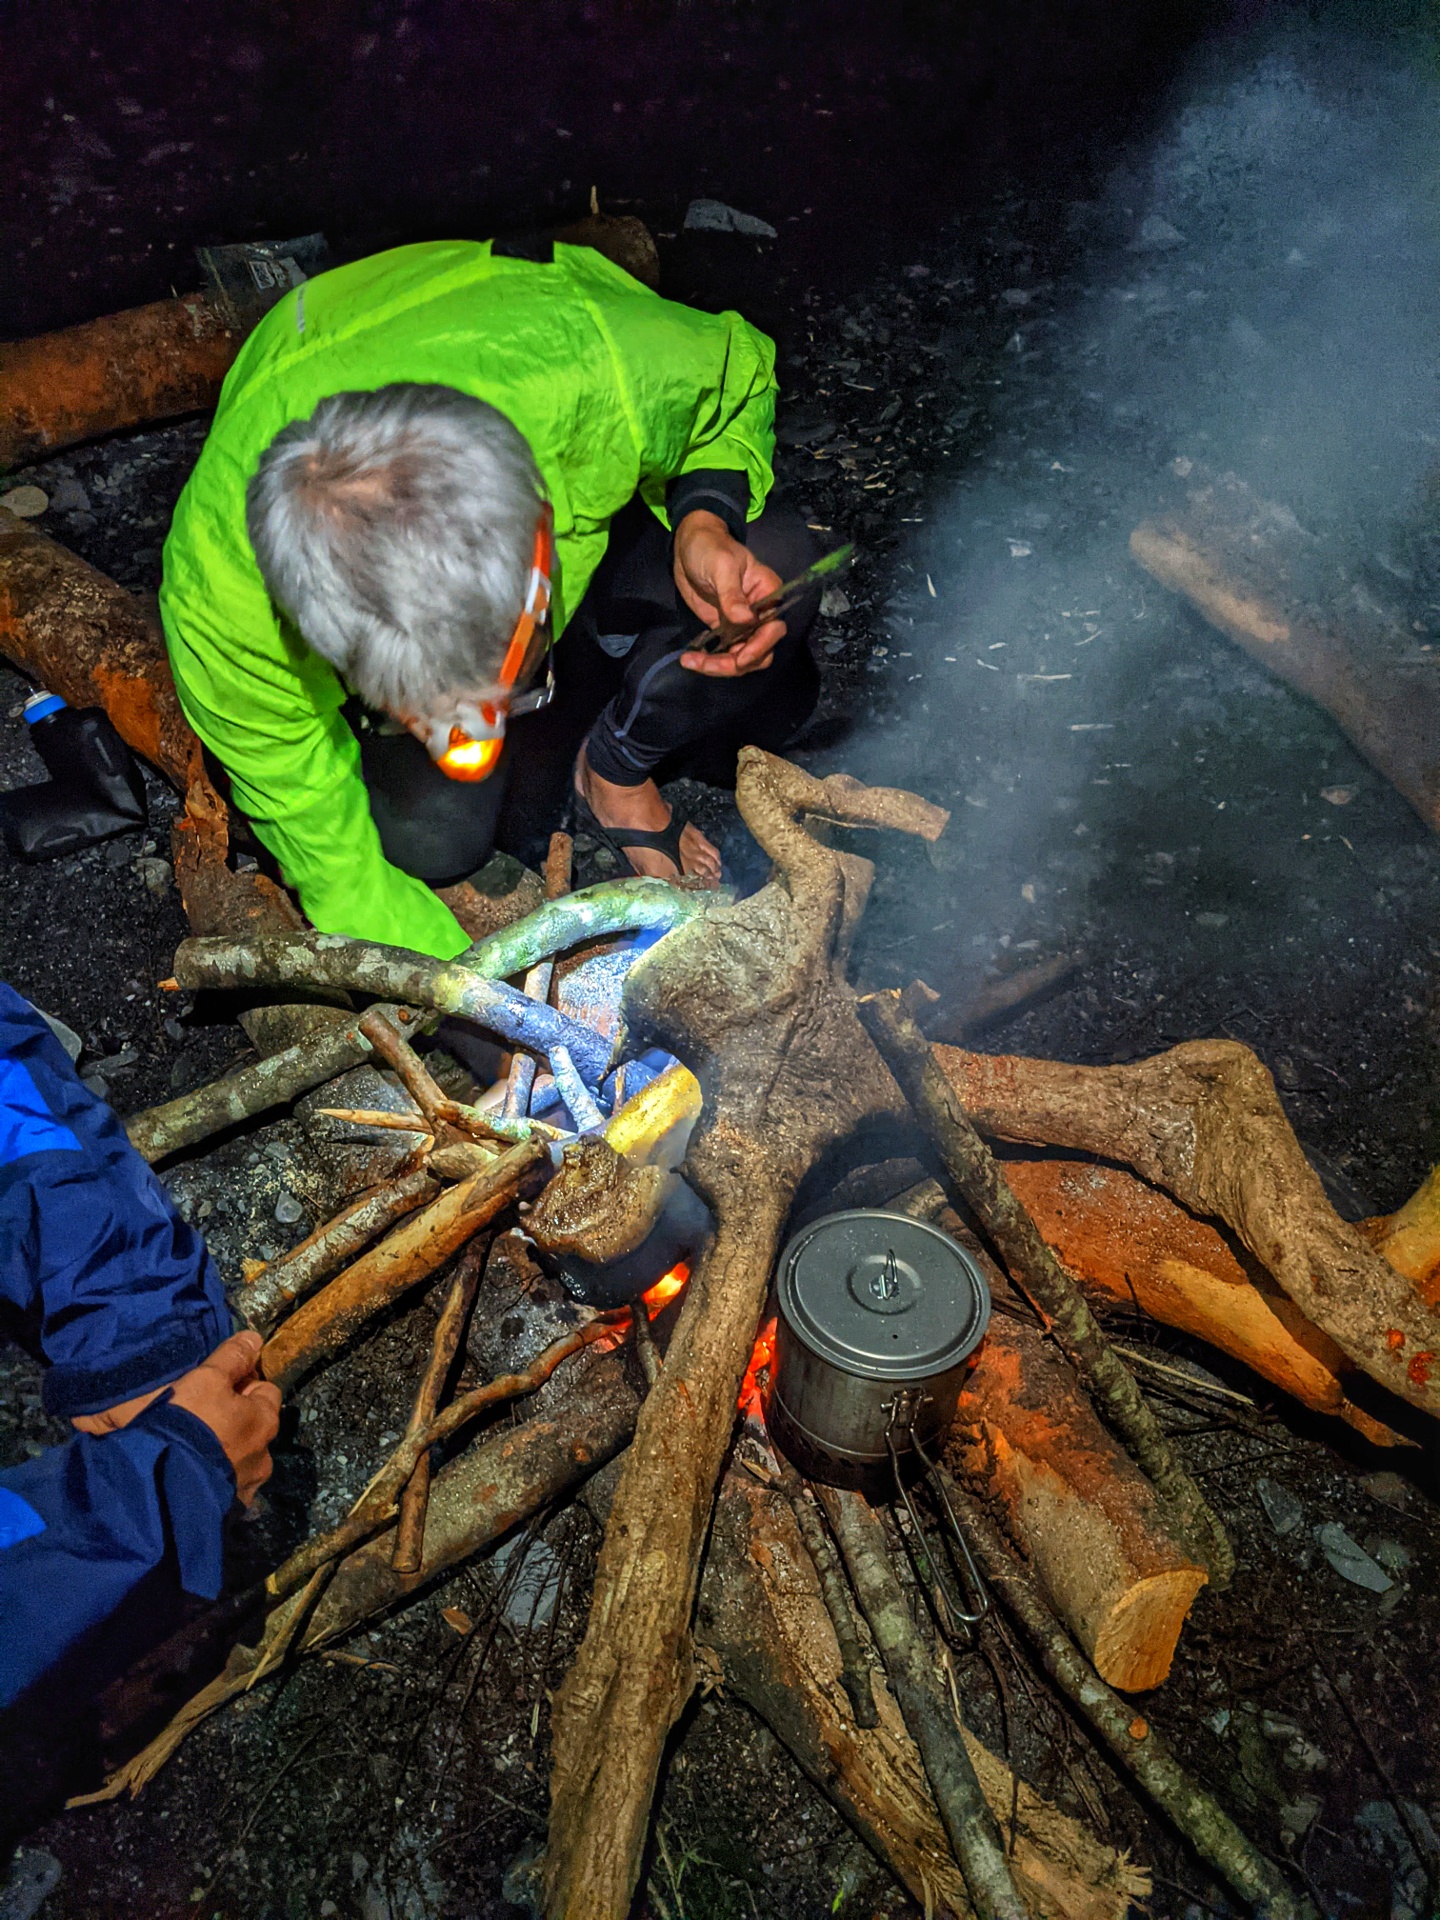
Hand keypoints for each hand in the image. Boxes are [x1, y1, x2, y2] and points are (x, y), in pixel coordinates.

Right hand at [170, 1330, 280, 1505]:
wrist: (161, 1490)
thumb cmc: (188, 1426)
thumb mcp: (206, 1380)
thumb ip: (231, 1358)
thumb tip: (255, 1339)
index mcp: (264, 1422)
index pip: (266, 1392)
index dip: (243, 1385)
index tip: (217, 1387)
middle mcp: (264, 1457)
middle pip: (254, 1429)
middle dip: (234, 1423)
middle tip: (201, 1420)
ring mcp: (246, 1489)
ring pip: (239, 1462)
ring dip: (222, 1455)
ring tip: (191, 1454)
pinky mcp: (227, 1515)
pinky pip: (223, 1490)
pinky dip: (211, 1483)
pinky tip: (189, 1480)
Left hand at [673, 510, 785, 677]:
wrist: (689, 546)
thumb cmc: (710, 547)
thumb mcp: (721, 565)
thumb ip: (732, 594)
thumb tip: (745, 620)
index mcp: (768, 594)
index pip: (773, 629)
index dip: (759, 647)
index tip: (739, 658)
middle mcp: (760, 614)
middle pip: (760, 651)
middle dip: (736, 663)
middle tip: (707, 664)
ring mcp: (742, 625)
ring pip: (742, 658)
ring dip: (721, 666)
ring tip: (692, 662)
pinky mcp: (725, 630)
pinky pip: (725, 654)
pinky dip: (710, 661)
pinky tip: (691, 659)